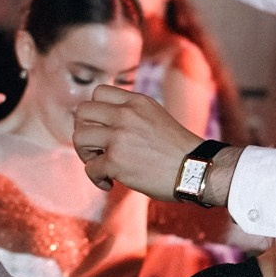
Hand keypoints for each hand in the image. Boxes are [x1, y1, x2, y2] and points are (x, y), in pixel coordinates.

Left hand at [73, 84, 201, 196]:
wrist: (196, 170)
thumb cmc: (177, 150)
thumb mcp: (155, 117)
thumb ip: (131, 114)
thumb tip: (104, 125)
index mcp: (136, 101)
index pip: (98, 92)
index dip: (94, 112)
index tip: (102, 129)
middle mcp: (125, 114)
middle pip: (82, 112)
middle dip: (84, 131)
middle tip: (97, 148)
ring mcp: (119, 137)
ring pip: (79, 138)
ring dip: (86, 154)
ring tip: (101, 164)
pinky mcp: (116, 161)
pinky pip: (90, 168)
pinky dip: (97, 179)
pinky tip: (110, 184)